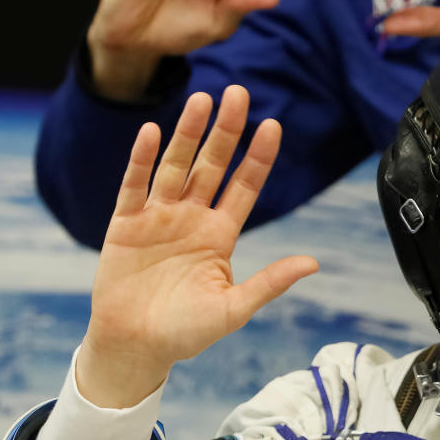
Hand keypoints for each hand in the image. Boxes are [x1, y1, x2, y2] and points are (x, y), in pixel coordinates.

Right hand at [77, 86, 317, 408]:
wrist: (136, 347)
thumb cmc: (187, 332)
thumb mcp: (235, 309)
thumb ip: (270, 282)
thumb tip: (314, 263)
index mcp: (220, 235)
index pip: (244, 186)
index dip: (258, 157)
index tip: (273, 125)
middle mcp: (191, 218)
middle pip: (211, 165)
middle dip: (225, 131)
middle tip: (238, 92)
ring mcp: (158, 218)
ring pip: (176, 167)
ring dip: (187, 134)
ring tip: (201, 99)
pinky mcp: (125, 225)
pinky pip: (134, 186)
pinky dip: (142, 160)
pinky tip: (153, 132)